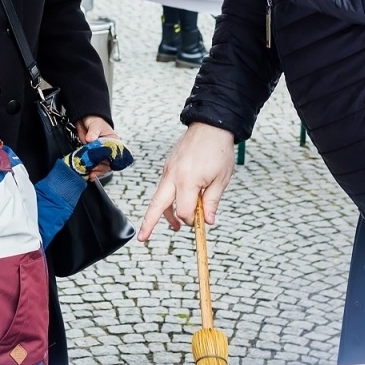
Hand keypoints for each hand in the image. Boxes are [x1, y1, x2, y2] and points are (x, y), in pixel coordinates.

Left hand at [76, 115, 117, 178]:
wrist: (85, 120)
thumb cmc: (95, 121)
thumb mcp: (96, 125)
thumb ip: (93, 132)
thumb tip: (90, 139)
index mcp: (114, 142)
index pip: (116, 155)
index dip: (110, 162)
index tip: (103, 164)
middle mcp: (109, 150)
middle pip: (108, 164)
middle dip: (101, 168)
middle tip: (93, 169)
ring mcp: (100, 154)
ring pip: (101, 167)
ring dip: (96, 171)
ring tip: (90, 174)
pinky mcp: (92, 156)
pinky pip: (93, 165)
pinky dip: (91, 170)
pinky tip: (88, 174)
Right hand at [137, 122, 235, 240]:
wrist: (210, 126)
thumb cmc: (218, 151)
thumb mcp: (221, 179)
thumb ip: (212, 202)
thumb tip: (207, 221)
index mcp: (187, 181)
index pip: (183, 211)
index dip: (191, 219)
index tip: (201, 220)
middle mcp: (173, 176)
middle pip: (156, 205)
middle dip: (148, 223)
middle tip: (142, 238)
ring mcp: (168, 170)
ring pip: (159, 196)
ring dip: (163, 212)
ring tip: (175, 225)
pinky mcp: (168, 166)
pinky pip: (164, 186)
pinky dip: (169, 198)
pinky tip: (180, 201)